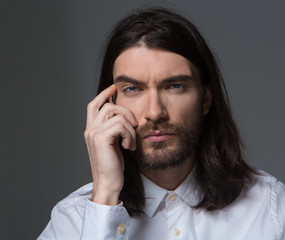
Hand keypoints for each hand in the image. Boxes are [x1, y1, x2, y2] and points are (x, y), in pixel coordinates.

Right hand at [84, 84, 137, 205]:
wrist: (109, 183)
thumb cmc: (113, 166)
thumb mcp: (114, 143)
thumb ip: (115, 129)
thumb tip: (124, 116)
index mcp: (91, 130)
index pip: (94, 105)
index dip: (104, 94)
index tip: (114, 87)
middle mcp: (89, 129)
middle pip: (109, 106)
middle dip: (126, 113)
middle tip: (135, 126)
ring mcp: (93, 133)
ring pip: (116, 114)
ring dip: (130, 127)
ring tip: (131, 142)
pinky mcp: (100, 138)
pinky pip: (121, 125)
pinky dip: (129, 134)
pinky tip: (129, 146)